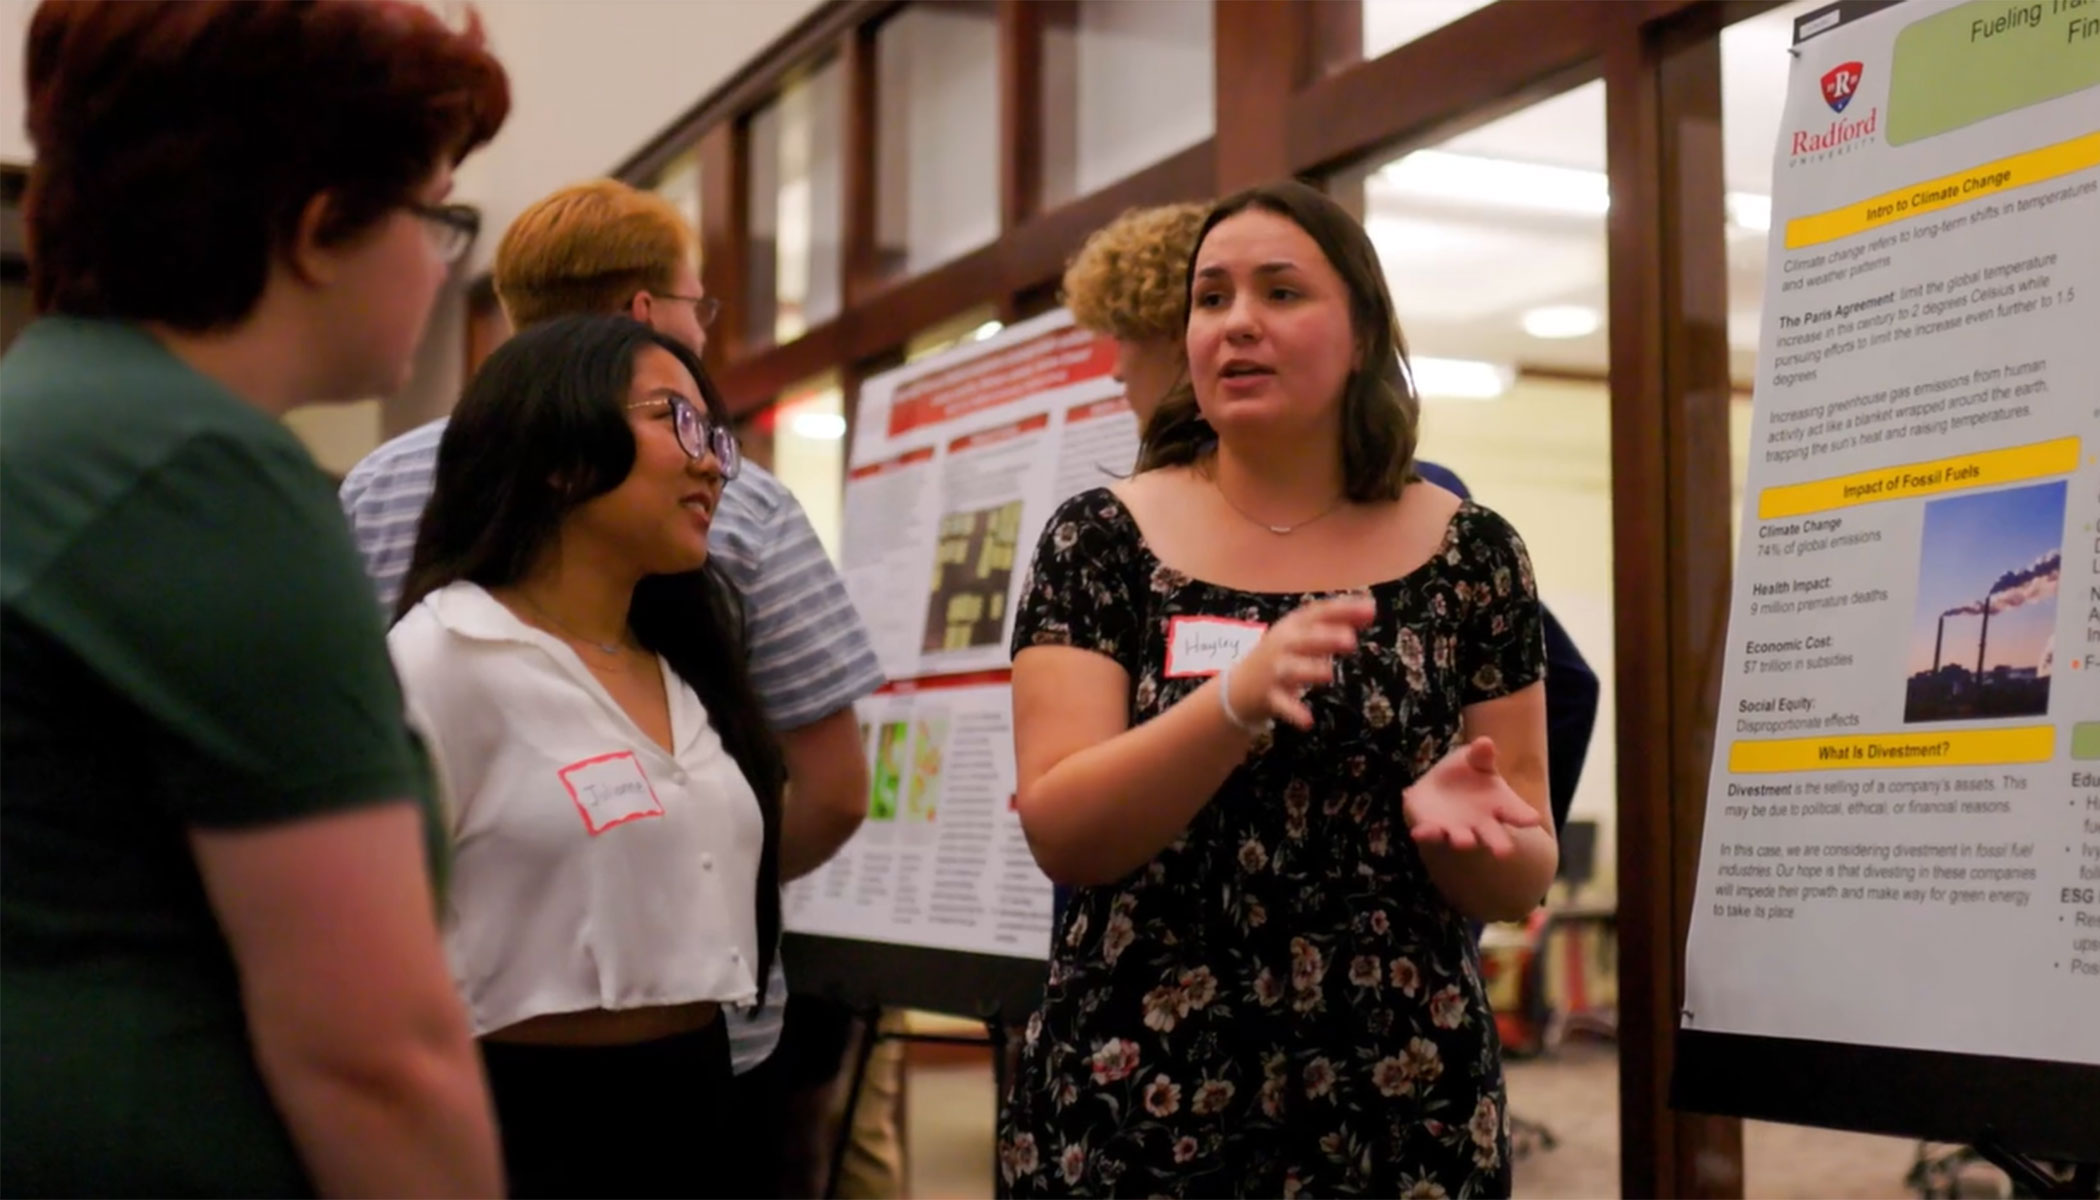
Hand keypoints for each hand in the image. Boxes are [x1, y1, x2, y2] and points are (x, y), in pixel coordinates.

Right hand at [1227, 594, 1376, 729]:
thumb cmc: (1281, 655)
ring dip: (1309, 670)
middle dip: (1325, 638)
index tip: (1371, 610)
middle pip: (1304, 639)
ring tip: (1328, 673)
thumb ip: (1337, 622)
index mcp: (1294, 626)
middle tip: (1350, 640)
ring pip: (1292, 669)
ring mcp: (1274, 670)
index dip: (1343, 610)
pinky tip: (1308, 721)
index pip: (1319, 613)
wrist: (1238, 687)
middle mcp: (1283, 644)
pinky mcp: (1269, 696)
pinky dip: (1293, 712)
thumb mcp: (1304, 634)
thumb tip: (1371, 609)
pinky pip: (1281, 704)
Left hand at [1402, 737, 1542, 856]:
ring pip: (1462, 838)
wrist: (1437, 787)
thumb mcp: (1474, 759)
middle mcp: (1482, 823)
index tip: (1532, 820)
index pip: (1516, 813)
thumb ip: (1481, 755)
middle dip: (1498, 843)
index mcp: (1499, 805)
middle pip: (1493, 836)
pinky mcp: (1433, 829)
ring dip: (1462, 839)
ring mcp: (1457, 829)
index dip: (1524, 817)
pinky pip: (1429, 833)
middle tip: (1505, 852)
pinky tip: (1418, 832)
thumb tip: (1485, 742)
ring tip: (1464, 841)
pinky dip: (1425, 833)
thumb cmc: (1466, 773)